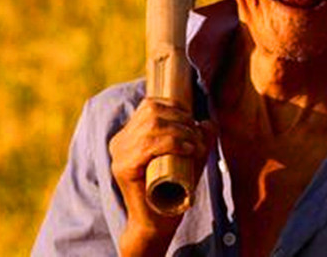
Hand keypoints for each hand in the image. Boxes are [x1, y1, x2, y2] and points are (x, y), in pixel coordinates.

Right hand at [109, 98, 216, 256]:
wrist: (158, 222)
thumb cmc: (175, 187)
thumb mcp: (191, 156)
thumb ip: (201, 138)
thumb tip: (207, 122)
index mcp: (130, 134)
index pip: (150, 105)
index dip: (175, 107)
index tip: (193, 122)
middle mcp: (120, 141)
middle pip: (152, 111)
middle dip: (182, 119)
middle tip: (198, 137)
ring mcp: (119, 154)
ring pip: (152, 125)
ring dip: (181, 132)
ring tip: (196, 146)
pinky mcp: (123, 168)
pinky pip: (148, 145)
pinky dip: (173, 143)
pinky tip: (188, 150)